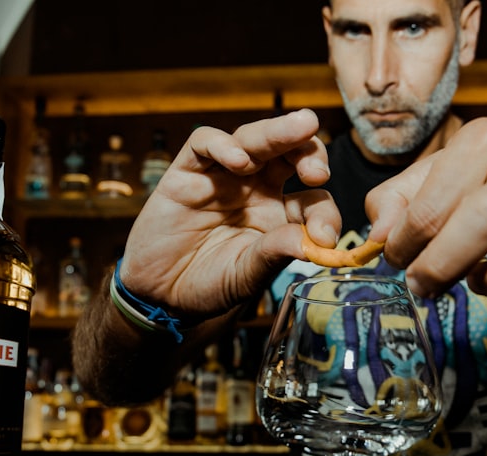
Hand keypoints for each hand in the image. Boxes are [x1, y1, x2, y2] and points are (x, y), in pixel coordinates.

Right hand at [118, 109, 339, 318]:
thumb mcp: (248, 274)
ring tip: (299, 129)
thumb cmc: (210, 283)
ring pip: (253, 139)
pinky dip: (222, 145)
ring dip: (277, 133)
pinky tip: (238, 160)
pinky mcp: (187, 171)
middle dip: (310, 152)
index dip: (324, 213)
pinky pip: (204, 143)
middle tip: (318, 171)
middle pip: (290, 154)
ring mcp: (223, 175)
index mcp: (280, 213)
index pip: (314, 199)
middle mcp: (257, 188)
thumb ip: (276, 253)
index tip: (325, 237)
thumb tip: (315, 241)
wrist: (162, 294)